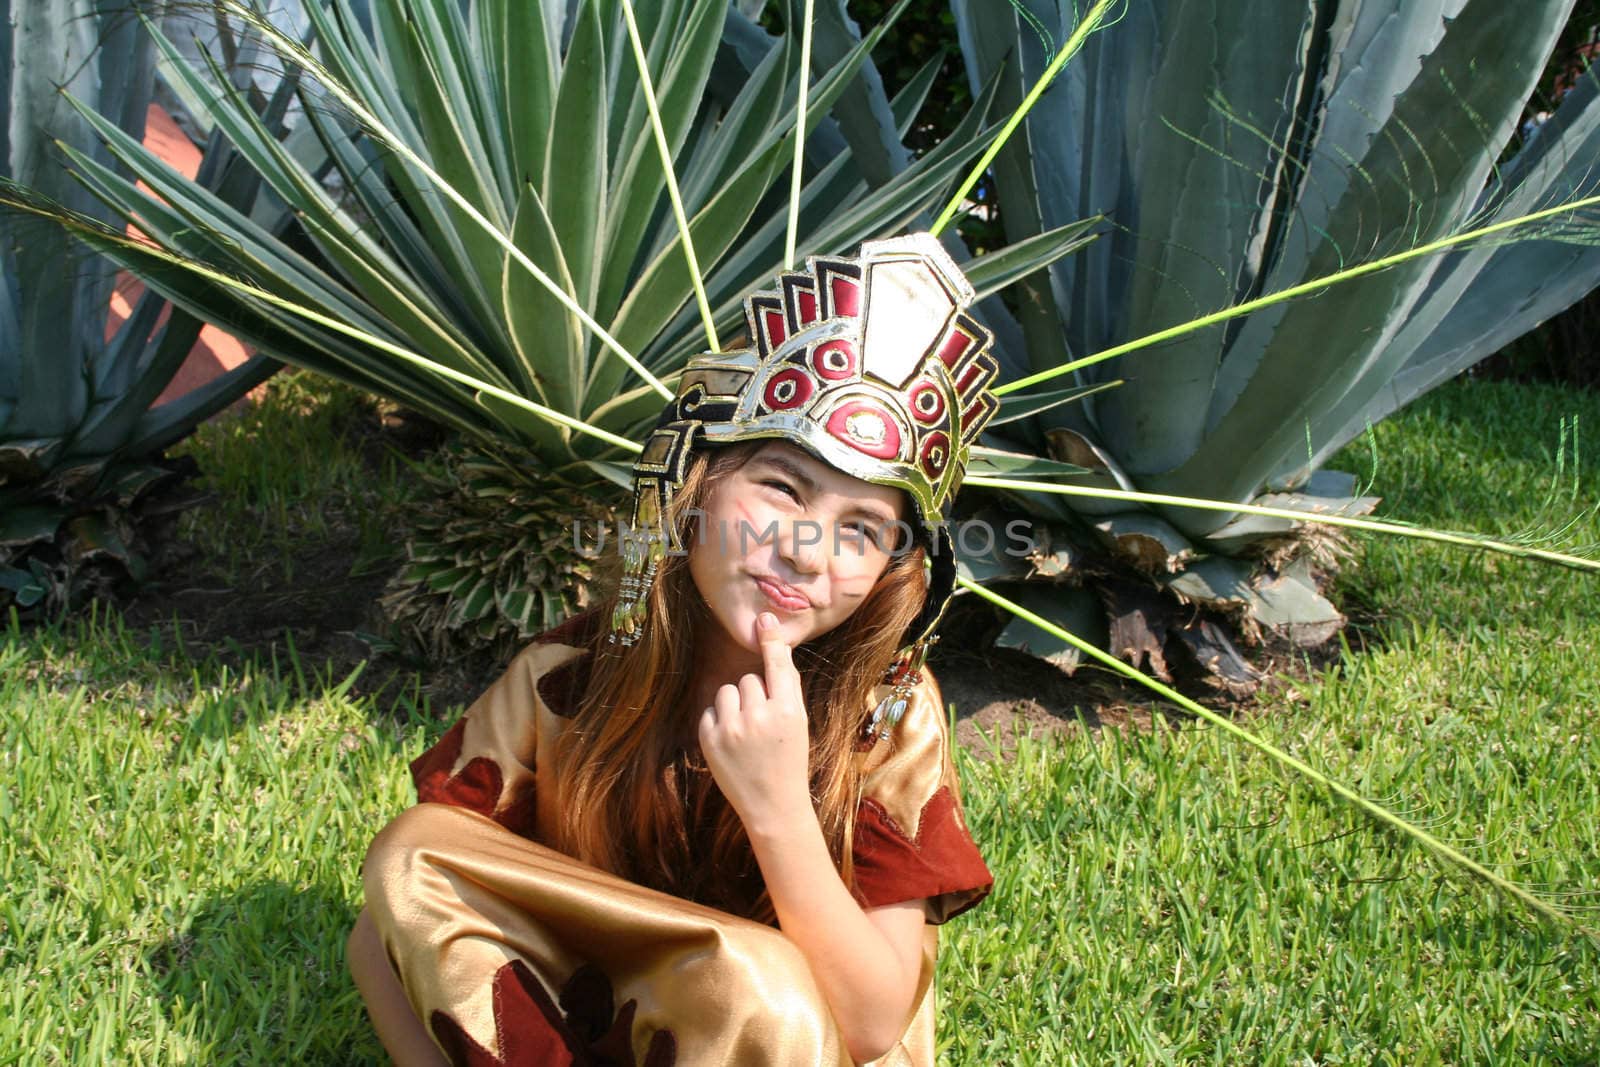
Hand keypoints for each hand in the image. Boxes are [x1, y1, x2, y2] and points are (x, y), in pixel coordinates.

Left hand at [698, 612, 813, 832]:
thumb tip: (776, 649)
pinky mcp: (709, 739)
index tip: (765, 618)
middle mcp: (759, 717)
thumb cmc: (790, 761)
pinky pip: (710, 710)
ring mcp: (732, 729)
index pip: (777, 666)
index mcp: (788, 712)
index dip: (771, 641)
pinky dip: (719, 722)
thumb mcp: (799, 724)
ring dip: (735, 705)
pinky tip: (732, 743)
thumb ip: (788, 689)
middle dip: (754, 695)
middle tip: (764, 723)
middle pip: (749, 679)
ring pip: (728, 691)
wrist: (773, 806)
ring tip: (747, 732)